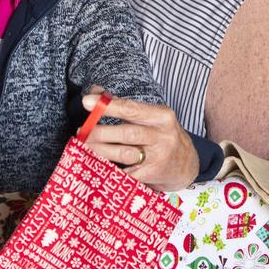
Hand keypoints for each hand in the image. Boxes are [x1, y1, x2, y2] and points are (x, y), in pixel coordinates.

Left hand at [80, 88, 198, 191]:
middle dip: (100, 132)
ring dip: (100, 150)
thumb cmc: (162, 136)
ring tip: (85, 146)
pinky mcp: (152, 175)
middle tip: (82, 132)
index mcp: (162, 116)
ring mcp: (158, 157)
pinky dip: (109, 169)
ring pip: (125, 154)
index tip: (87, 102)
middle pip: (127, 133)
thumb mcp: (150, 117)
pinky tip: (96, 165)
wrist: (186, 165)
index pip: (132, 108)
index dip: (108, 106)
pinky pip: (126, 173)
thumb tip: (95, 93)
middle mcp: (162, 136)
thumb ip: (123, 105)